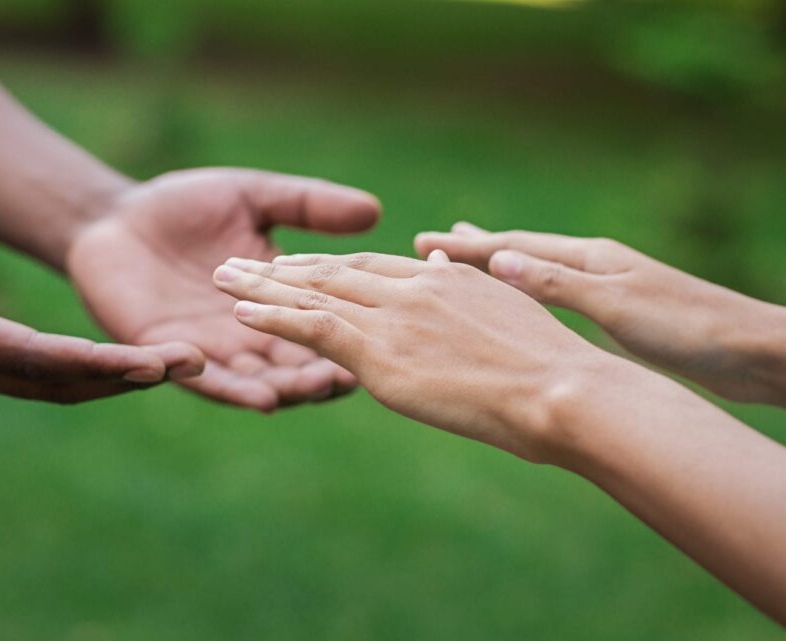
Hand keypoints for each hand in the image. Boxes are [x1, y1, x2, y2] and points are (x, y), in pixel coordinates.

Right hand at [0, 188, 203, 402]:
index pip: (33, 357)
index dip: (95, 362)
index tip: (152, 365)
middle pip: (61, 381)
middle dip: (129, 376)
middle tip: (199, 363)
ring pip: (62, 385)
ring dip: (123, 378)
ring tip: (190, 364)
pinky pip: (52, 375)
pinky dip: (99, 372)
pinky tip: (142, 361)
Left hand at [66, 168, 381, 410]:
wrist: (114, 218)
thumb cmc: (187, 206)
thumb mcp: (255, 198)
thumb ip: (308, 206)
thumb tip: (374, 210)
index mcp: (282, 298)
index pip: (326, 323)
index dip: (354, 332)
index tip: (388, 338)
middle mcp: (254, 334)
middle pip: (299, 365)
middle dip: (324, 374)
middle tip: (352, 376)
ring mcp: (214, 349)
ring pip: (259, 381)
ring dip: (286, 389)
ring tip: (309, 389)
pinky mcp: (172, 356)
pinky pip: (206, 380)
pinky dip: (232, 389)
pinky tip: (257, 394)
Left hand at [209, 250, 614, 461]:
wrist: (563, 390)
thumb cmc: (552, 364)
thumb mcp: (509, 310)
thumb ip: (468, 281)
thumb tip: (447, 257)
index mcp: (443, 280)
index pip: (372, 268)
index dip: (329, 265)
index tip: (297, 263)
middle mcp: (411, 289)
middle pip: (334, 272)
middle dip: (283, 268)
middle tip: (239, 260)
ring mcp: (394, 319)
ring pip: (315, 294)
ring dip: (263, 287)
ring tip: (222, 277)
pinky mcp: (382, 355)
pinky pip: (315, 329)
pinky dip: (275, 319)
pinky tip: (243, 312)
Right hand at [415, 223, 773, 401]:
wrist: (754, 351)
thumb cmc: (688, 329)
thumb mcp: (616, 307)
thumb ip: (559, 285)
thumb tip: (498, 261)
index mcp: (592, 258)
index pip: (515, 248)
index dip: (467, 249)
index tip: (424, 243)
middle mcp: (598, 265)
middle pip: (525, 251)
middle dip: (479, 248)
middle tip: (437, 241)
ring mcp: (612, 287)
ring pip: (541, 274)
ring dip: (504, 268)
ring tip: (475, 261)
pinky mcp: (625, 314)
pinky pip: (561, 298)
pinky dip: (532, 294)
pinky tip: (529, 302)